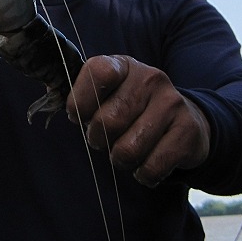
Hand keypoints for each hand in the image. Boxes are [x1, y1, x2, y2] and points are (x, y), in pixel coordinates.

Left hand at [66, 55, 210, 187]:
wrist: (188, 122)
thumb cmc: (134, 110)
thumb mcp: (110, 93)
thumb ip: (83, 95)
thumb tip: (54, 101)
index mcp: (124, 65)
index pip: (97, 72)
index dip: (81, 100)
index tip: (79, 116)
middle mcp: (150, 78)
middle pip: (108, 120)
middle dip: (98, 140)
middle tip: (104, 140)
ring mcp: (172, 103)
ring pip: (128, 149)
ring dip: (121, 160)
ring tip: (126, 152)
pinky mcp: (187, 131)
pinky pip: (152, 167)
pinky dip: (144, 175)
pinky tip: (147, 164)